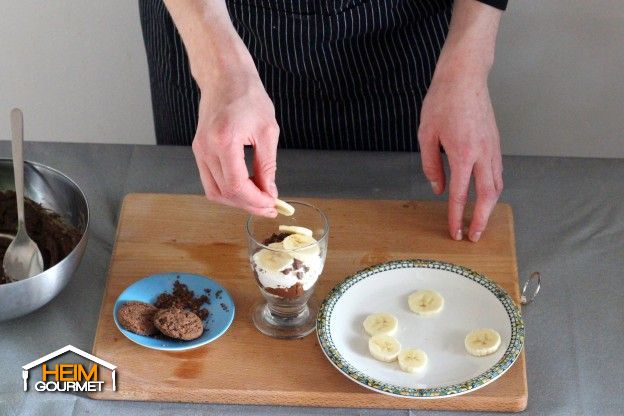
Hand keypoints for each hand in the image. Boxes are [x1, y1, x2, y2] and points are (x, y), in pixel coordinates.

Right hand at [192, 71, 278, 216]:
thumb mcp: (268, 130)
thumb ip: (267, 165)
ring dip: (237, 201)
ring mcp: (199, 150)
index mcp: (224, 141)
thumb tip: (269, 192)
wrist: (224, 76)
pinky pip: (210, 181)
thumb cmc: (248, 96)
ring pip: (214, 191)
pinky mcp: (199, 150)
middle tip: (269, 206)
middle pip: (224, 193)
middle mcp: (206, 148)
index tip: (272, 203)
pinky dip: (228, 190)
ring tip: (258, 200)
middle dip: (248, 205)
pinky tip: (246, 188)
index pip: (236, 186)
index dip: (255, 200)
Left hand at [418, 72, 502, 241]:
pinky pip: (498, 172)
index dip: (457, 217)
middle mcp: (483, 154)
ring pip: (497, 185)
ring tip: (481, 220)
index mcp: (463, 154)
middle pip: (487, 197)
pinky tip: (485, 194)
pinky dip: (494, 188)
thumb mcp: (426, 135)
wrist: (464, 76)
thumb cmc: (442, 102)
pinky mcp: (496, 142)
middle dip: (482, 220)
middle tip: (474, 236)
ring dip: (490, 207)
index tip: (455, 233)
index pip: (460, 195)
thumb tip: (438, 188)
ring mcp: (493, 148)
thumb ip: (431, 165)